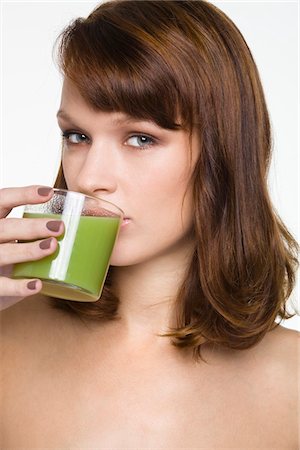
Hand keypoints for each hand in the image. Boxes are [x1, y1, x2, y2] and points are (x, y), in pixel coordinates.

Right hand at [0, 186, 63, 310]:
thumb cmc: (8, 258)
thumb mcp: (13, 239)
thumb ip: (32, 231)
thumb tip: (84, 220)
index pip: (2, 200)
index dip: (22, 195)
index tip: (49, 192)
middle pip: (5, 228)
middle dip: (32, 227)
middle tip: (59, 227)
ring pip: (2, 254)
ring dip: (28, 250)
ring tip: (52, 246)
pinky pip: (1, 287)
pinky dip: (18, 287)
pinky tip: (37, 285)